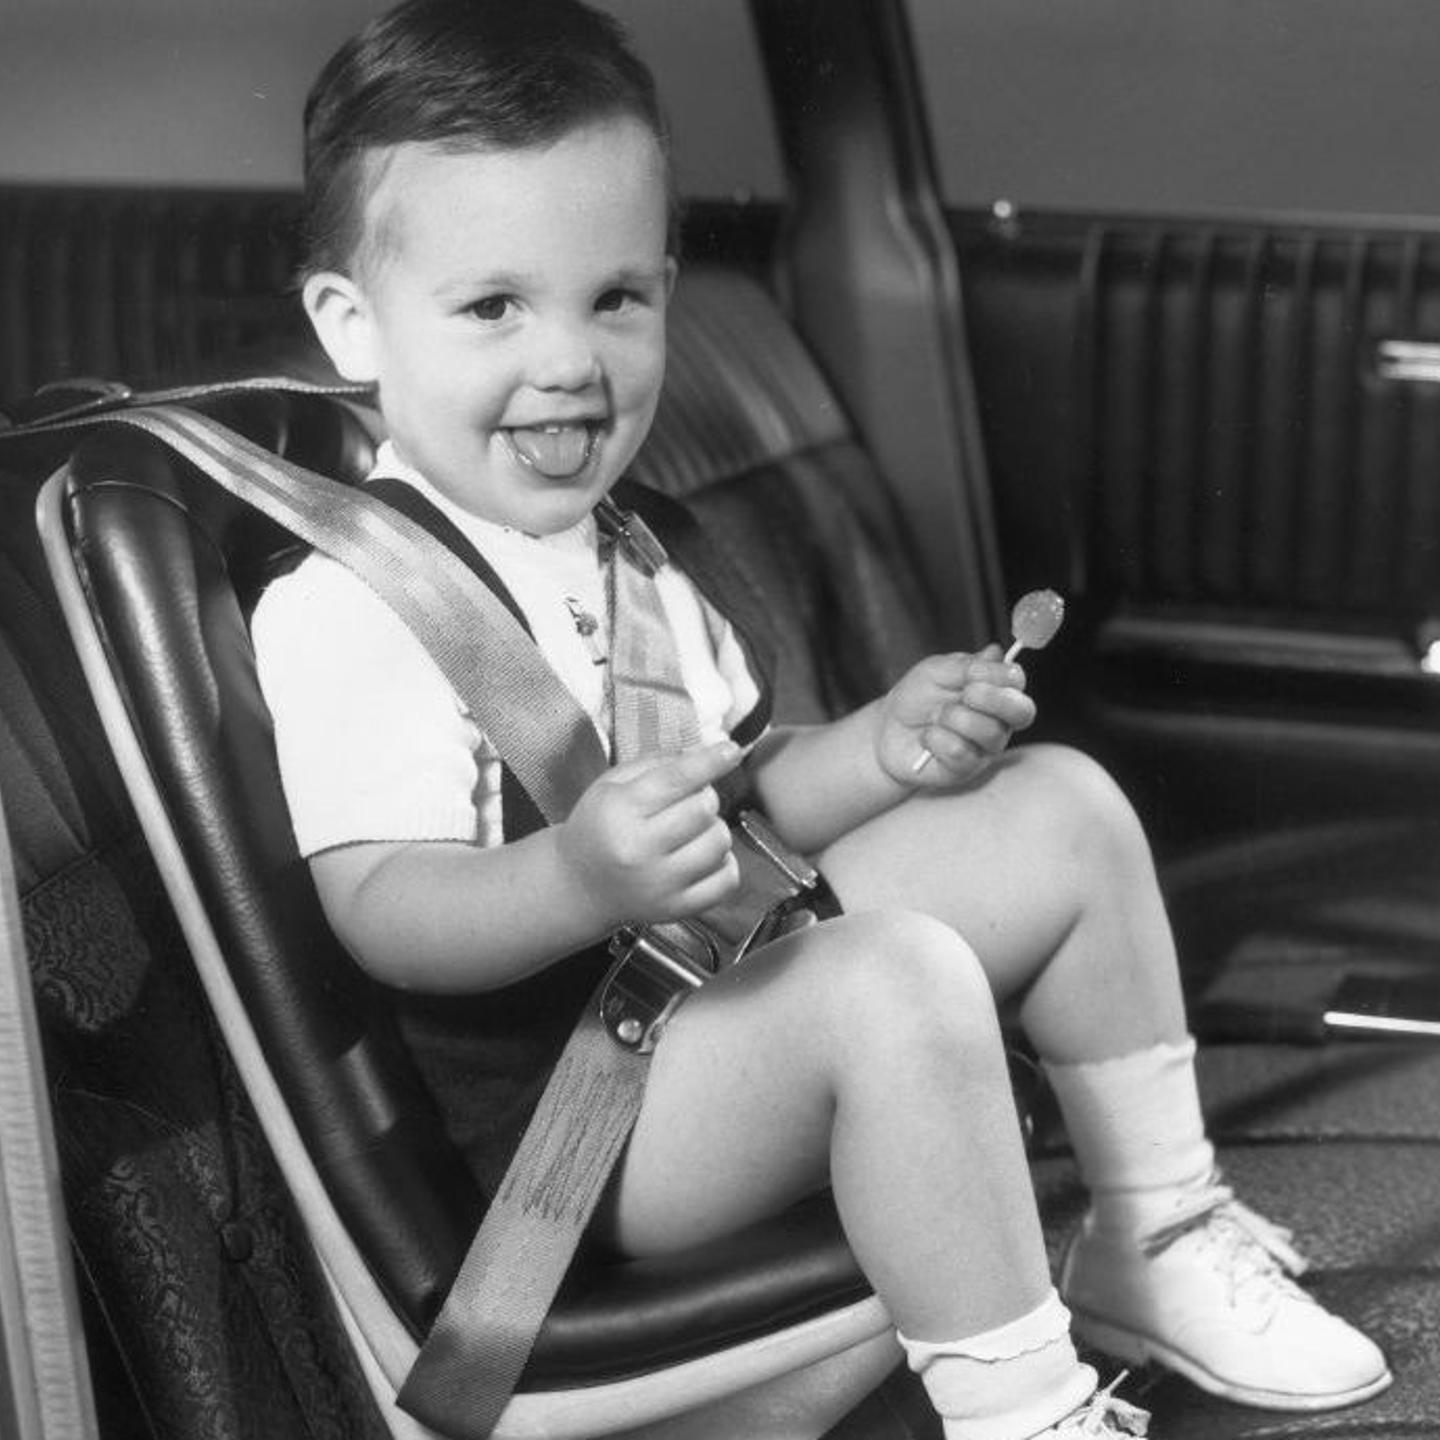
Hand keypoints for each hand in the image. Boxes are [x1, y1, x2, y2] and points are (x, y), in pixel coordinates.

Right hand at [557, 740, 743, 927]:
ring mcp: (661, 884)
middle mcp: (640, 850)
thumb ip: (657, 763)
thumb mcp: (611, 785)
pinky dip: (724, 863)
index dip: (711, 761)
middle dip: (705, 797)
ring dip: (715, 829)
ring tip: (693, 831)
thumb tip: (705, 753)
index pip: (676, 779)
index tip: (732, 750)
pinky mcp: (678, 909)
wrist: (579, 886)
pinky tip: (703, 857)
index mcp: (620, 811)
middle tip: (689, 801)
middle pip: (704, 809)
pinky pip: (728, 880)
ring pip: (720, 842)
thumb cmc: (598, 828)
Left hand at [878, 647, 1035, 787]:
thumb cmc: (918, 696)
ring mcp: (986, 747)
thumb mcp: (936, 671)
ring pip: (990, 732)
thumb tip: (996, 653)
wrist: (890, 729)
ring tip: (936, 716)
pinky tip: (927, 737)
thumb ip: (965, 665)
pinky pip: (961, 752)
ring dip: (956, 718)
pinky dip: (937, 738)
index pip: (1016, 682)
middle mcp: (999, 720)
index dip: (1000, 676)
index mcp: (996, 690)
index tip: (972, 673)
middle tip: (966, 694)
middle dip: (995, 699)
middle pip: (1023, 711)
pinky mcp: (966, 768)